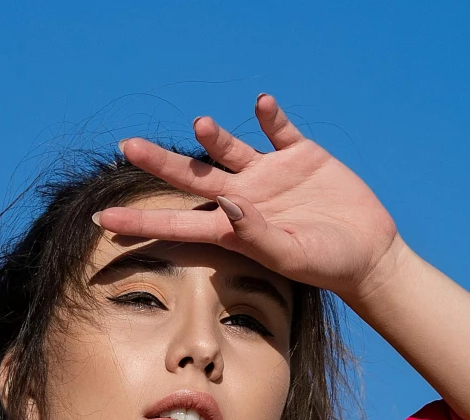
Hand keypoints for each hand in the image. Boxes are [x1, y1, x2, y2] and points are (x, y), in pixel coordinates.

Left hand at [102, 96, 399, 308]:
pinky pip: (279, 128)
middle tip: (126, 145)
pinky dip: (270, 115)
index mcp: (232, 229)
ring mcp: (270, 175)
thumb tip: (227, 203)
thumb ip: (255, 234)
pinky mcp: (300, 155)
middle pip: (191, 178)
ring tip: (200, 124)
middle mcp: (244, 198)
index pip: (176, 223)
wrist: (367, 254)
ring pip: (229, 148)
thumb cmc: (326, 266)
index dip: (140, 222)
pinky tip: (263, 104)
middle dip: (158, 163)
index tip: (103, 221)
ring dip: (214, 135)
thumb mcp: (289, 254)